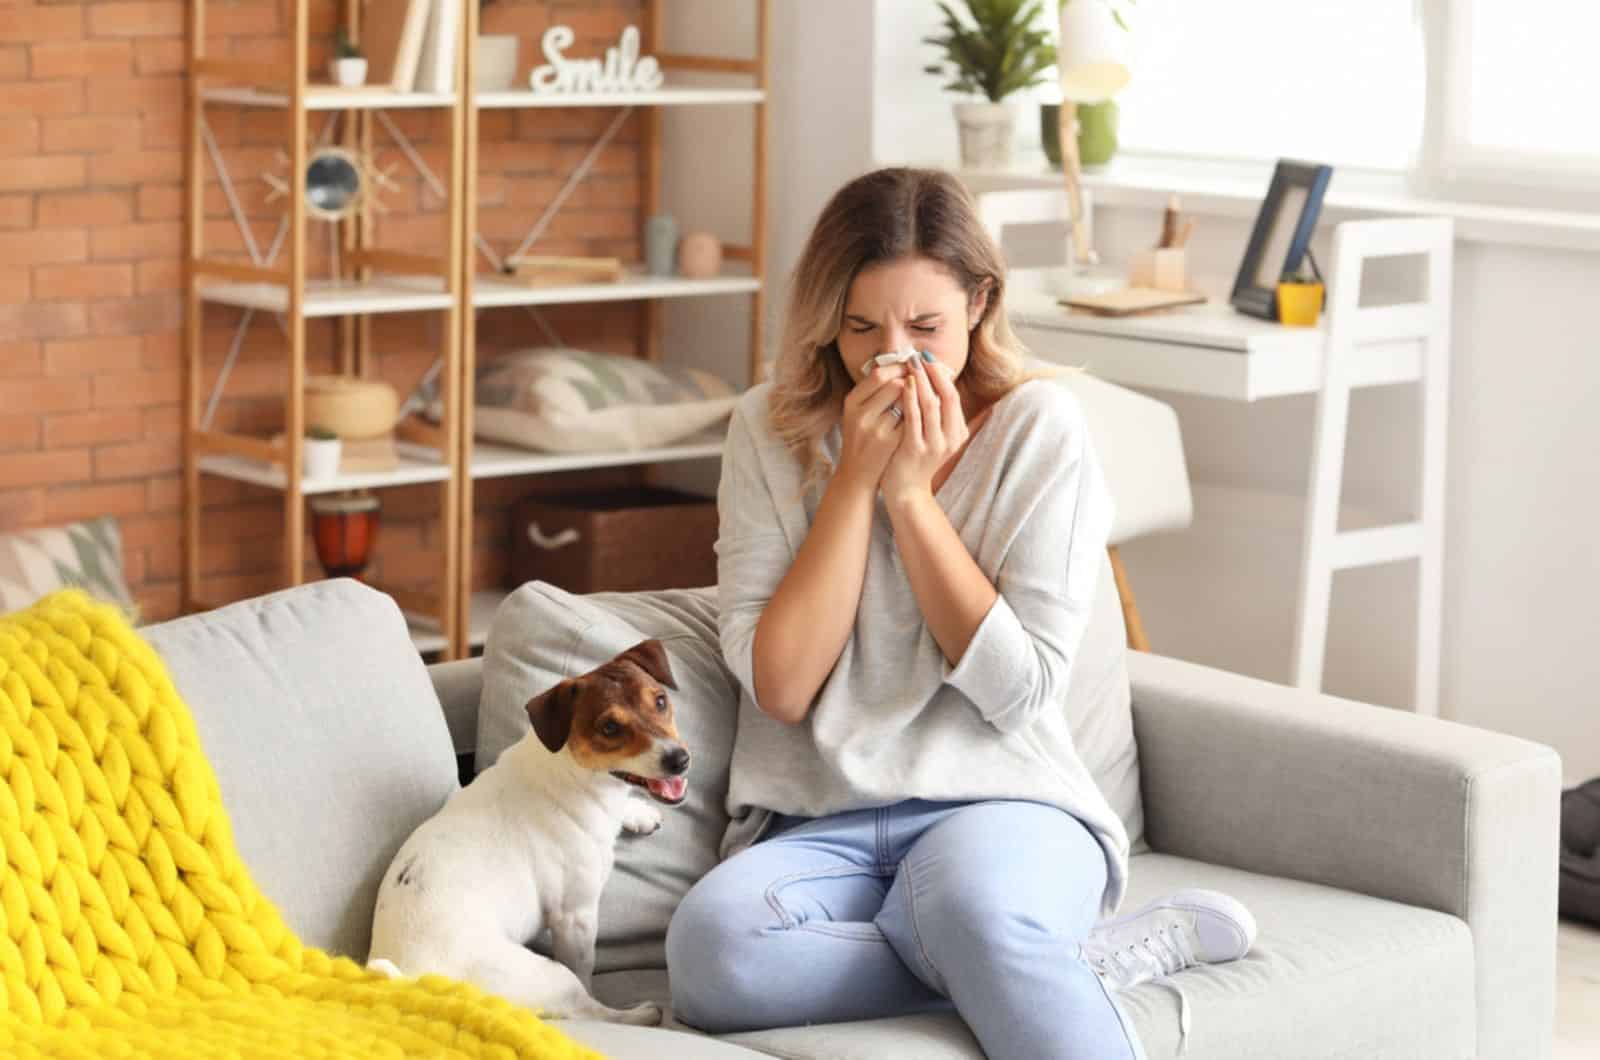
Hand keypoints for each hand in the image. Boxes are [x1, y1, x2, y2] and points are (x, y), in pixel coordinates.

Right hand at [835, 363, 910, 492]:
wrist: (856, 475)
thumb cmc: (862, 438)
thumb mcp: (859, 412)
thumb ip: (875, 391)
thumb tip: (903, 366)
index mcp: (852, 402)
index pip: (879, 374)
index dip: (898, 367)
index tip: (911, 366)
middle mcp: (861, 414)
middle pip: (894, 385)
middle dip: (912, 381)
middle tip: (923, 379)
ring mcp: (875, 429)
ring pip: (906, 402)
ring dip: (918, 397)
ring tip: (923, 395)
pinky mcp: (889, 443)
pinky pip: (911, 421)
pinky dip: (919, 415)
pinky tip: (923, 415)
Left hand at [881, 355, 966, 507]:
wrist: (906, 491)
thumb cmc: (916, 458)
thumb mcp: (935, 436)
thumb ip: (939, 414)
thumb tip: (940, 382)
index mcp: (957, 433)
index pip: (953, 396)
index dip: (941, 375)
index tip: (928, 359)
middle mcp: (950, 438)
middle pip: (947, 397)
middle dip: (933, 374)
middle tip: (920, 356)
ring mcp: (935, 445)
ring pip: (931, 404)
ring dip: (921, 381)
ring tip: (911, 364)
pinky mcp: (916, 449)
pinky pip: (914, 417)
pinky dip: (910, 398)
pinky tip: (902, 384)